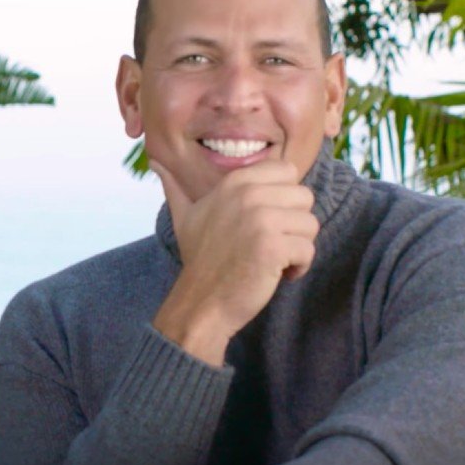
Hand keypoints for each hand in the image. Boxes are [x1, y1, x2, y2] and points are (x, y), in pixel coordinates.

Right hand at [150, 160, 317, 366]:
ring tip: (274, 260)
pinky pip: (308, 249)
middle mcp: (247, 194)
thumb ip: (174, 186)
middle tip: (271, 244)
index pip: (287, 170)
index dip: (283, 198)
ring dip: (298, 247)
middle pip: (304, 196)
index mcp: (234, 182)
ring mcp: (260, 219)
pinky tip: (277, 275)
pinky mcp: (273, 246)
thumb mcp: (184, 216)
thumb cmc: (199, 260)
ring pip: (310, 224)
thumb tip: (154, 162)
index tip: (265, 221)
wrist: (201, 302)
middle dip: (294, 224)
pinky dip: (298, 267)